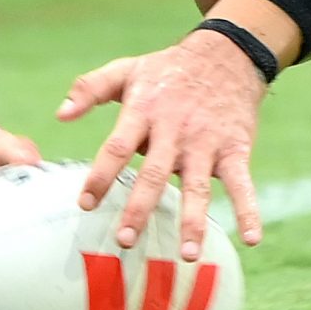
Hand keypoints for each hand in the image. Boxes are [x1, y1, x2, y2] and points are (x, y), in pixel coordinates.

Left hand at [59, 30, 266, 260]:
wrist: (226, 54)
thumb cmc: (167, 70)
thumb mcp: (126, 70)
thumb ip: (89, 89)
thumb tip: (59, 115)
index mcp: (143, 112)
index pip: (117, 148)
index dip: (100, 176)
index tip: (86, 204)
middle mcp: (174, 130)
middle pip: (154, 174)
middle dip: (140, 209)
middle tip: (125, 240)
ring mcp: (206, 142)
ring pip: (197, 186)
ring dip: (193, 222)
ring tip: (186, 255)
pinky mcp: (235, 149)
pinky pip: (242, 184)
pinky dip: (249, 210)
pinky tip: (251, 240)